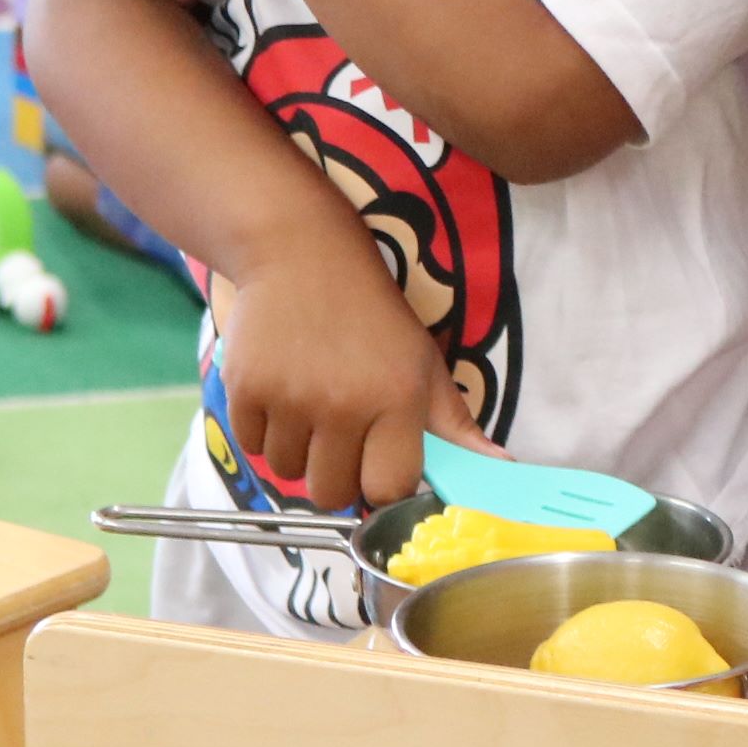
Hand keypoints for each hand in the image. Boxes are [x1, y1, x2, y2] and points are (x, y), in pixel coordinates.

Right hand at [211, 224, 493, 511]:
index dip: (381, 483)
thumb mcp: (423, 360)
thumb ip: (456, 422)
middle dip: (336, 475)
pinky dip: (262, 431)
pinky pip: (250, 445)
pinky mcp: (246, 389)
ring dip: (297, 452)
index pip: (386, 490)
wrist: (301, 253)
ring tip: (308, 406)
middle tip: (339, 438)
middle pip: (332, 493)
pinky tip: (279, 392)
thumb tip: (501, 466)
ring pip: (287, 472)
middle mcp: (343, 404)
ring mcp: (290, 398)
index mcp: (397, 399)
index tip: (376, 463)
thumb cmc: (373, 313)